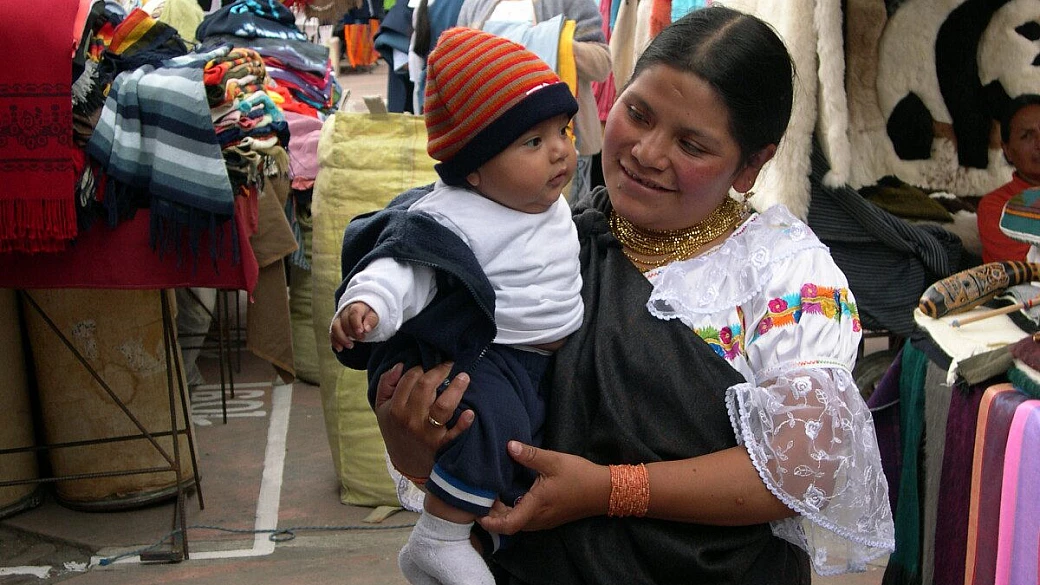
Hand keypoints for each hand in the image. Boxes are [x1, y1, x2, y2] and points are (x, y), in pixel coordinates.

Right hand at [330, 302, 378, 350]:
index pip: (354, 313)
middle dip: (352, 332)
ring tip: (351, 346)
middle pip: (344, 321)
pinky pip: (332, 334)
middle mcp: (345, 312)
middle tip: (362, 338)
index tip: (361, 332)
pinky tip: (340, 349)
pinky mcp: (335, 327)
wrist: (363, 314)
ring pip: (335, 327)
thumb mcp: (374, 316)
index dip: (356, 323)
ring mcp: (338, 319)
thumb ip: (371, 320)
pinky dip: (335, 342)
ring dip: (342, 338)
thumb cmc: (369, 315)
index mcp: (356, 307)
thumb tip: (366, 329)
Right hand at [373, 362, 474, 479]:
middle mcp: (411, 419)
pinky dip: (463, 424)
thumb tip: (400, 365)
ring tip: (464, 377)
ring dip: (456, 389)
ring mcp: (428, 433)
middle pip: (426, 387)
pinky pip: (454, 434)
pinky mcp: (442, 445)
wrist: (405, 463)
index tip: (428, 364)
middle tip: (448, 364)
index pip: (410, 379)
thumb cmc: (396, 429)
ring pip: (443, 406)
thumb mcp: (382, 408)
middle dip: (439, 371)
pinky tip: (470, 412)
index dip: (421, 367)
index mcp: (396, 408)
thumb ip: (386, 384)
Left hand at [477, 441, 609, 533]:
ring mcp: (544, 520)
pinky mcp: (549, 518)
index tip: (476, 511)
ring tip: (493, 495)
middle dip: (493, 514)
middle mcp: (538, 518)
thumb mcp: (554, 460)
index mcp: (536, 506)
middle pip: (508, 525)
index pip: (507, 524)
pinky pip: (526, 520)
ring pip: (517, 523)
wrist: (604, 491)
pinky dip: (514, 511)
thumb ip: (530, 455)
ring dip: (503, 513)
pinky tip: (512, 496)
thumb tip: (508, 445)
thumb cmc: (580, 476)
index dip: (489, 522)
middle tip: (481, 496)